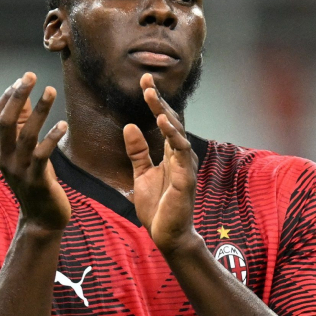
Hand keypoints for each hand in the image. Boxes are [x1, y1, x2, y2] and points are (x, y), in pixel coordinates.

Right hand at [0, 72, 69, 230]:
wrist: (42, 219)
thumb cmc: (36, 180)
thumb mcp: (26, 152)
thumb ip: (23, 126)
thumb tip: (24, 95)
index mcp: (0, 151)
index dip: (6, 97)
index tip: (21, 79)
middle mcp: (5, 159)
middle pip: (6, 122)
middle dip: (17, 96)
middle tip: (31, 76)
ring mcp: (20, 171)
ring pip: (26, 135)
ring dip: (39, 111)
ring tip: (50, 90)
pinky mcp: (37, 180)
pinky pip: (42, 155)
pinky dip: (52, 137)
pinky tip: (63, 124)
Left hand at [123, 73, 200, 254]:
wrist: (167, 236)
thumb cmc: (158, 207)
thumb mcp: (141, 175)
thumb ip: (138, 152)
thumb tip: (130, 126)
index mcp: (170, 153)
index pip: (164, 120)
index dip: (155, 101)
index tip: (144, 81)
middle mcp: (180, 155)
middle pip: (171, 120)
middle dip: (158, 100)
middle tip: (146, 80)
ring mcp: (185, 165)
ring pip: (176, 131)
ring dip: (164, 112)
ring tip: (151, 95)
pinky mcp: (185, 177)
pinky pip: (180, 151)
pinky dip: (173, 135)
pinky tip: (163, 121)